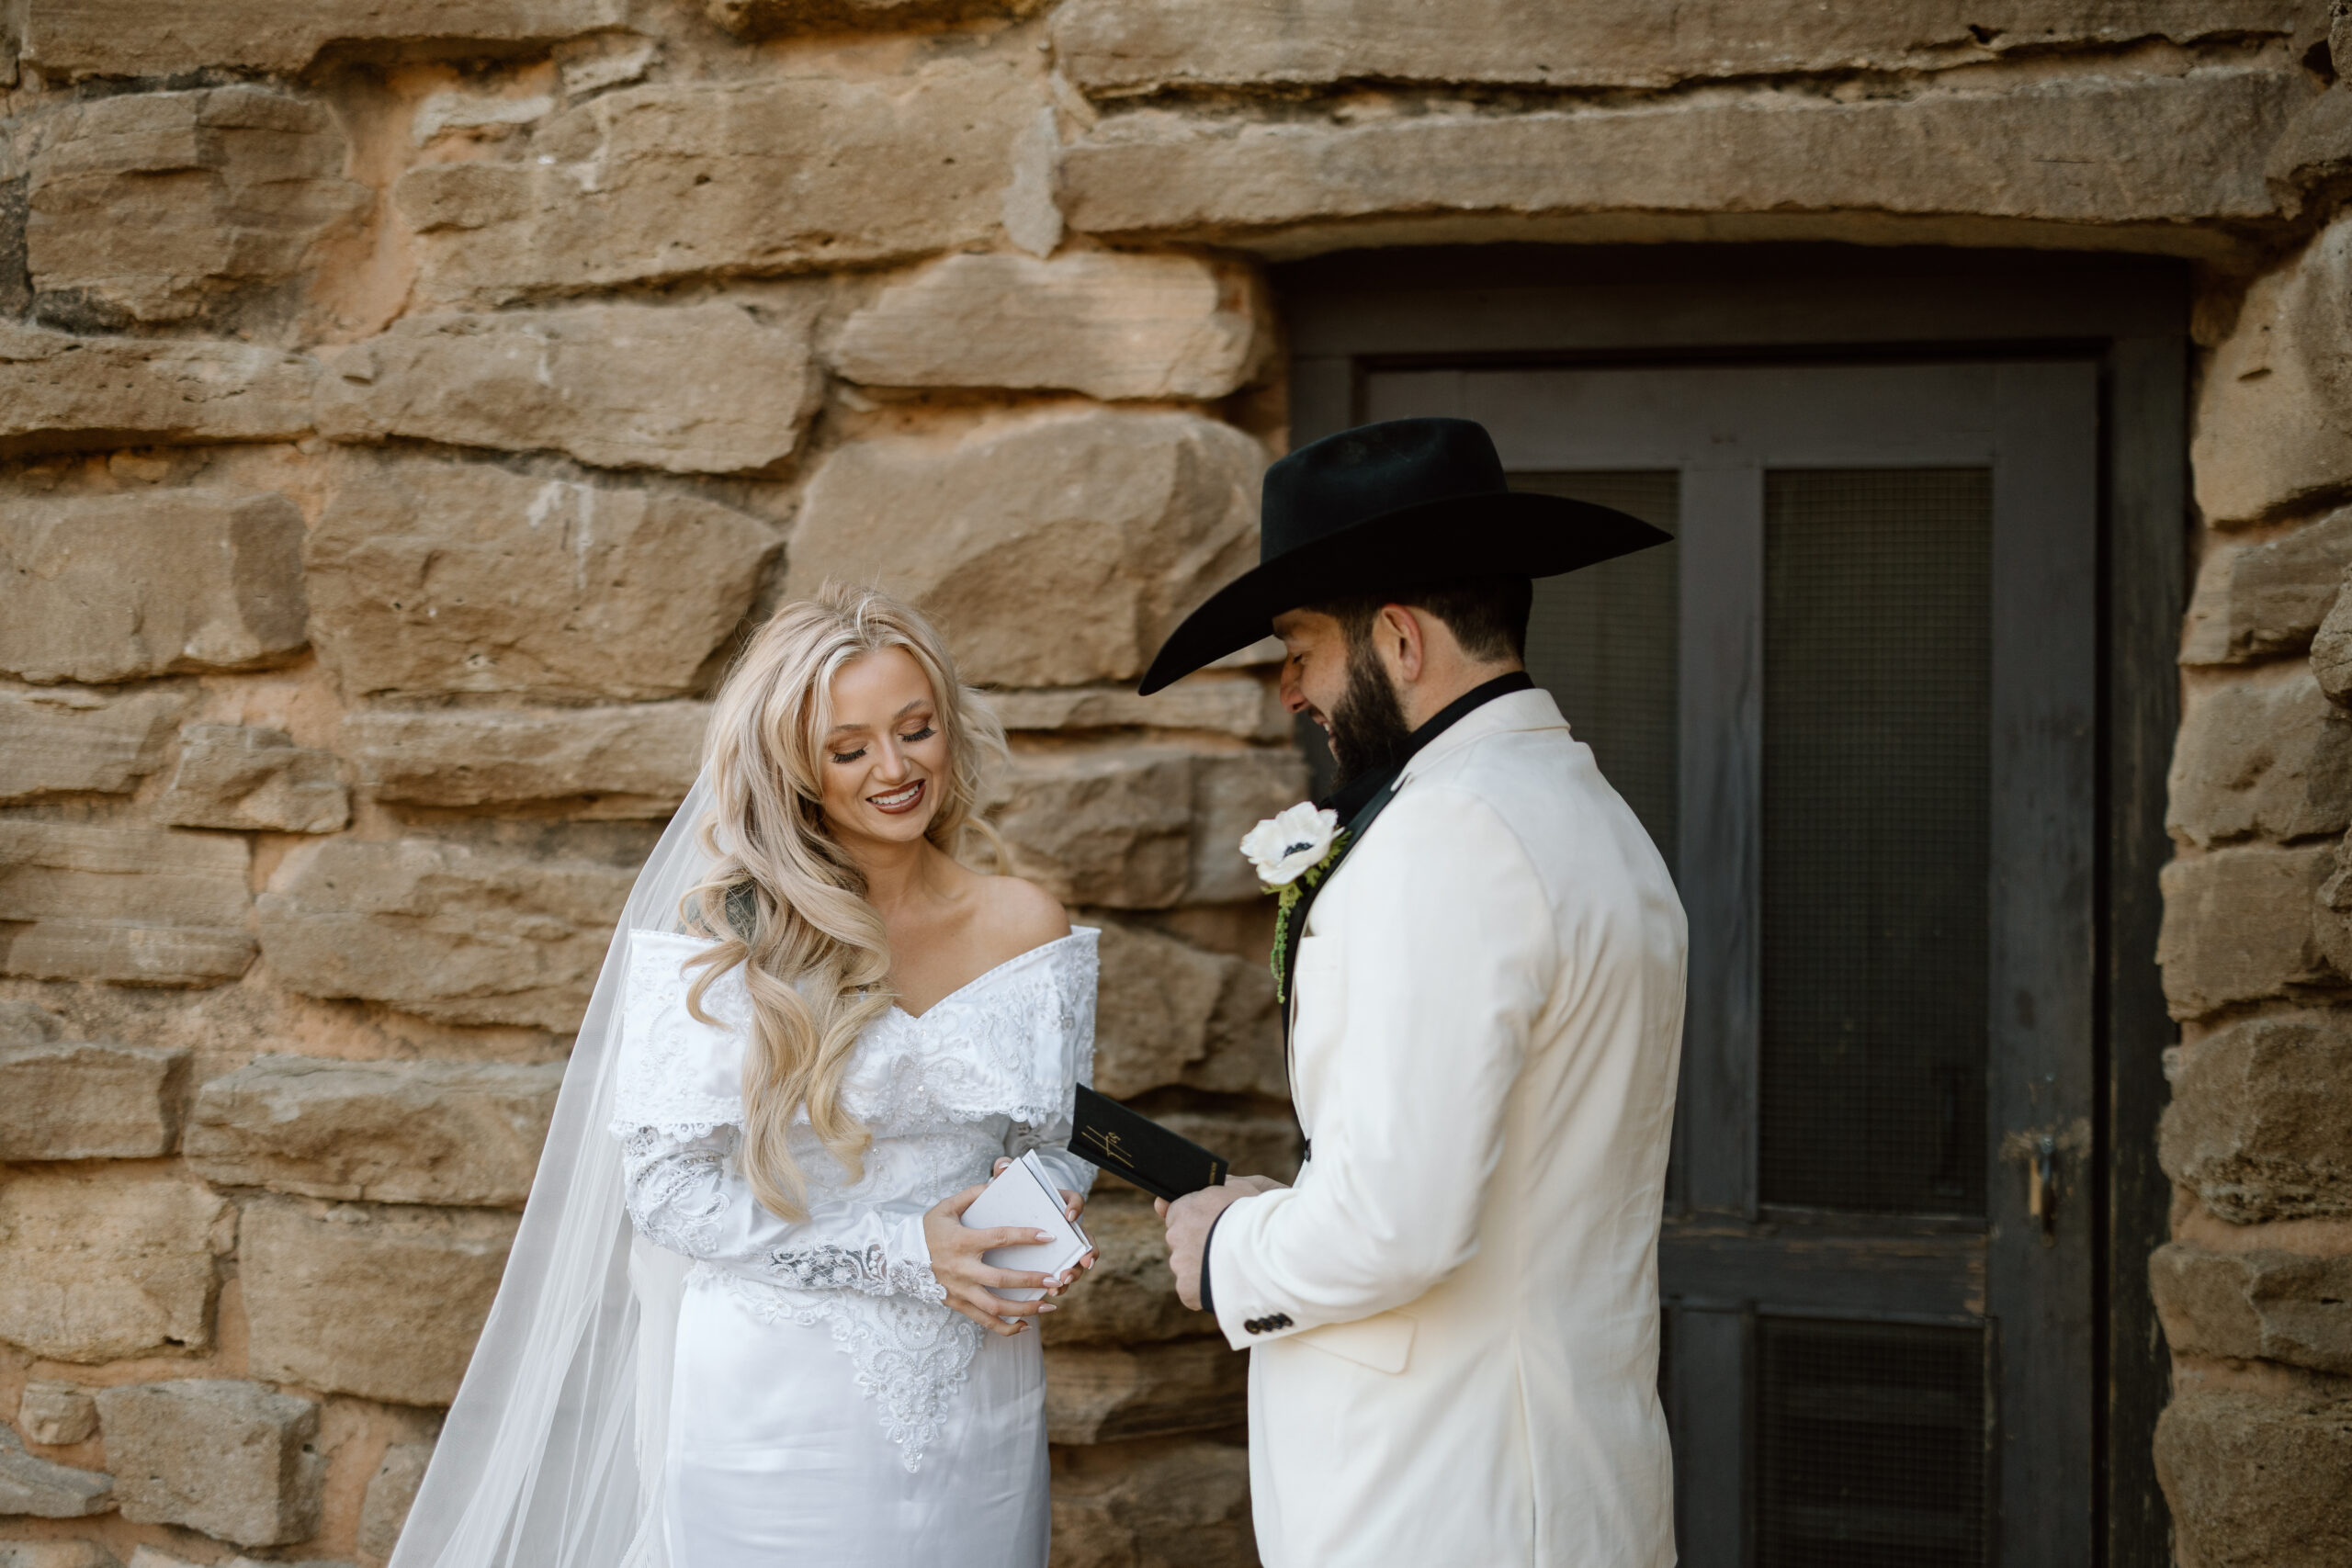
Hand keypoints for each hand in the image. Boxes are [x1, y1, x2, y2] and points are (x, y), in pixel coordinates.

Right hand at [924, 1184, 1071, 1336]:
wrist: (899, 1256)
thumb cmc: (928, 1228)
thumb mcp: (947, 1206)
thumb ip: (972, 1194)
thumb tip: (997, 1181)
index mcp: (963, 1241)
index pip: (1000, 1238)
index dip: (1025, 1237)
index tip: (1048, 1236)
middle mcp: (962, 1268)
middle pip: (1001, 1279)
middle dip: (1030, 1281)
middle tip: (1055, 1279)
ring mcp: (959, 1289)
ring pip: (994, 1306)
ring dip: (1024, 1309)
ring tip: (1048, 1305)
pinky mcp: (956, 1303)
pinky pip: (982, 1320)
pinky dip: (1004, 1327)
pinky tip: (1024, 1327)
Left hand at [989, 1158, 1097, 1298]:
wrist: (1001, 1221)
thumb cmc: (1008, 1201)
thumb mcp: (1005, 1185)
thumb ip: (1004, 1171)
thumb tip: (1002, 1165)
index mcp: (1058, 1205)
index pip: (1074, 1200)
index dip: (1075, 1206)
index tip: (1069, 1215)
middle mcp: (1065, 1228)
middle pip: (1085, 1239)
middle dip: (1086, 1251)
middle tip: (1081, 1261)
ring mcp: (1061, 1248)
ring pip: (1076, 1262)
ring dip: (1074, 1273)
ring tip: (1063, 1281)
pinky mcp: (1052, 1265)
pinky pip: (1062, 1278)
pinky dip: (1059, 1286)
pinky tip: (1051, 1293)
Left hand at [1157, 1175, 1286, 1311]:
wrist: (1264, 1251)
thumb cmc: (1255, 1215)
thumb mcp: (1240, 1187)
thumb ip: (1220, 1188)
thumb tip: (1210, 1188)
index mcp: (1183, 1208)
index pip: (1179, 1212)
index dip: (1198, 1219)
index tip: (1212, 1225)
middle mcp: (1175, 1235)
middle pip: (1182, 1241)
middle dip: (1199, 1244)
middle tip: (1225, 1247)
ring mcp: (1180, 1264)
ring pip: (1187, 1267)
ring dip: (1204, 1267)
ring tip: (1231, 1268)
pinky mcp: (1186, 1289)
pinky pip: (1193, 1290)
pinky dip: (1207, 1289)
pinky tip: (1227, 1284)